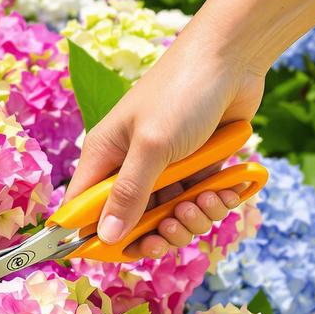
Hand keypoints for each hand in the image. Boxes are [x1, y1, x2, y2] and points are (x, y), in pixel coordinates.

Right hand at [64, 37, 264, 259]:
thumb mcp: (152, 146)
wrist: (232, 58)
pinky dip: (214, 203)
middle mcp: (130, 166)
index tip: (114, 254)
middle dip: (157, 233)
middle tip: (173, 226)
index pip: (82, 210)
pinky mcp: (197, 169)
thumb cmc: (182, 92)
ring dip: (191, 219)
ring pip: (169, 220)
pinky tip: (225, 190)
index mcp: (104, 157)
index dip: (92, 238)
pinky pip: (199, 204)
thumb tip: (106, 237)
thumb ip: (129, 194)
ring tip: (205, 198)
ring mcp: (165, 170)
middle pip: (131, 225)